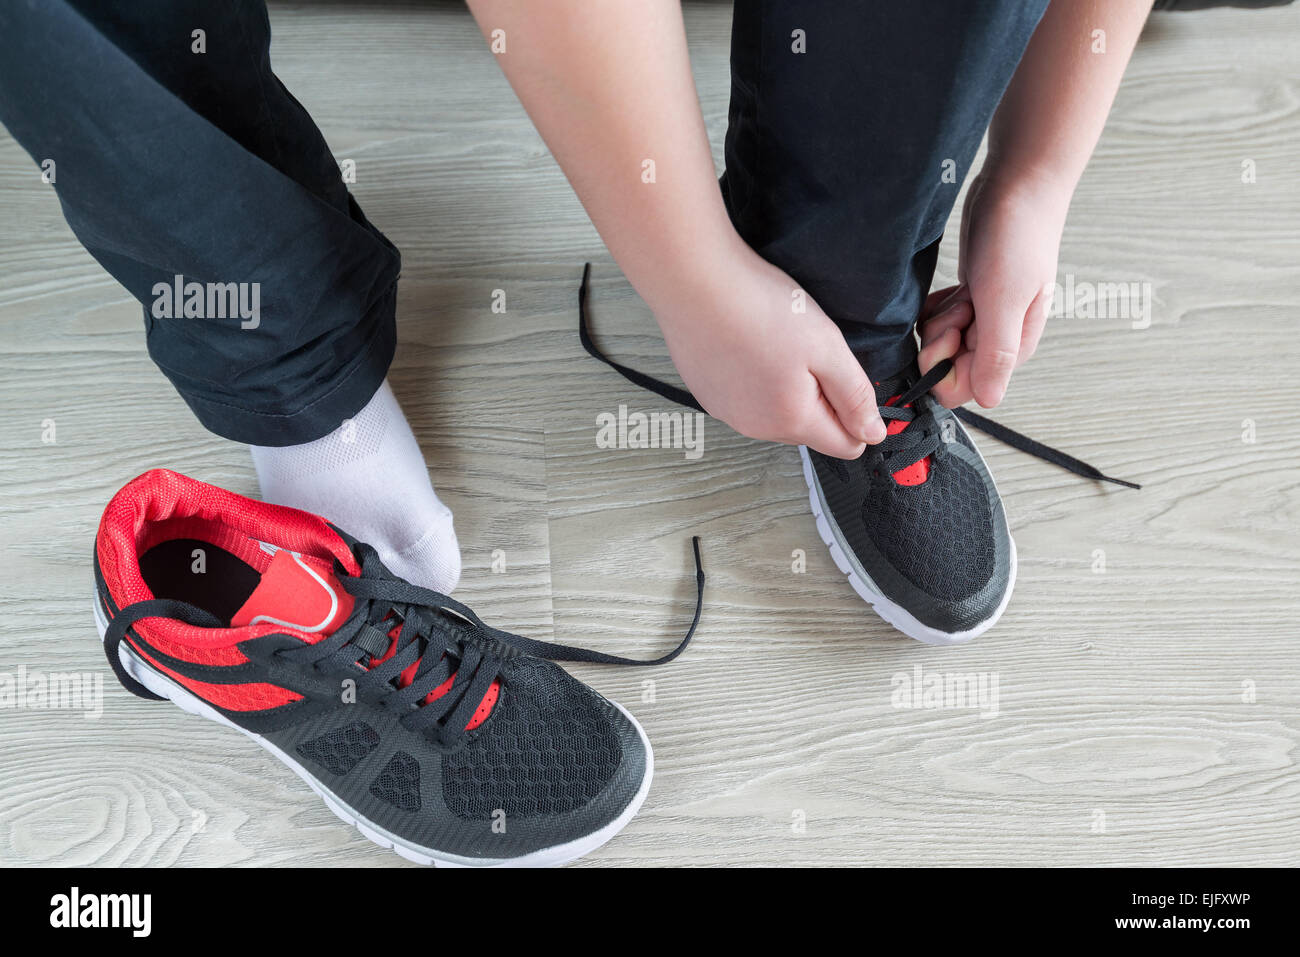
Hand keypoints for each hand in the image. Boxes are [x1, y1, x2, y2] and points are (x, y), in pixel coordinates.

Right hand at [655, 247, 887, 457]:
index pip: (846, 445)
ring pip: (777, 413)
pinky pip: (746, 398)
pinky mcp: (708, 395)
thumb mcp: (827, 347)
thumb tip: (874, 433)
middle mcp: (757, 428)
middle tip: (808, 350)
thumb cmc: (759, 308)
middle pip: (810, 428)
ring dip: (786, 387)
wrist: (693, 283)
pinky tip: (747, 344)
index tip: (847, 377)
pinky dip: (754, 378)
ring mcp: (728, 413)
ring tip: (774, 342)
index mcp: (792, 420)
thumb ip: (854, 396)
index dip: (858, 414)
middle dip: (820, 397)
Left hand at [918, 165, 1070, 408]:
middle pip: (947, 367)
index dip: (945, 365)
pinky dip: (937, 307)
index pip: (964, 388)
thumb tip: (990, 400)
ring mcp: (982, 319)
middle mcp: (997, 339)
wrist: (1018, 188)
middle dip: (941, 339)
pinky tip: (950, 289)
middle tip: (960, 305)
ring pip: (940, 344)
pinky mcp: (968, 300)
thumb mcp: (1004, 299)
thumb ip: (996, 352)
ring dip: (940, 319)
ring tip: (963, 290)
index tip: (953, 330)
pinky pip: (938, 320)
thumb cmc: (1019, 237)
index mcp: (1013, 348)